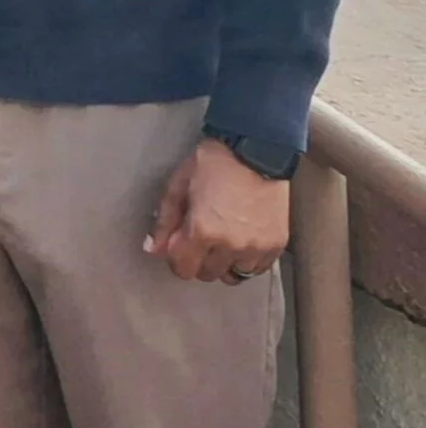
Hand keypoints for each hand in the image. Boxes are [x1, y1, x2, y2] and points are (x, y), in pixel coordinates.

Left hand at [148, 139, 290, 282]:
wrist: (255, 151)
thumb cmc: (211, 165)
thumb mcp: (178, 187)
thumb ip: (165, 222)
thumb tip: (152, 250)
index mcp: (203, 231)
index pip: (183, 269)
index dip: (177, 258)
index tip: (179, 244)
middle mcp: (231, 245)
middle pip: (207, 274)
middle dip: (198, 259)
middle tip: (200, 238)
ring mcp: (256, 248)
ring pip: (233, 276)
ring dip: (223, 263)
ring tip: (222, 240)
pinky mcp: (276, 246)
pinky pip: (256, 270)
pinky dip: (245, 261)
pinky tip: (241, 242)